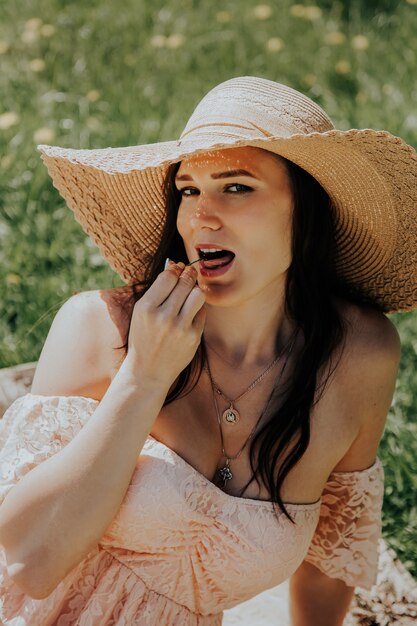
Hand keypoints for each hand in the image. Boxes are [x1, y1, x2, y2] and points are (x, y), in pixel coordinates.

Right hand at [124, 261, 205, 386]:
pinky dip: (197, 309)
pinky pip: (202, 312)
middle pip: (185, 282)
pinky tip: (189, 312)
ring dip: (195, 290)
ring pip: (198, 294)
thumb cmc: (144, 337)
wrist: (148, 371)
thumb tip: (175, 265)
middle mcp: (163, 317)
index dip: (175, 269)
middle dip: (188, 275)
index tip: (177, 269)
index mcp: (146, 308)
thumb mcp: (141, 312)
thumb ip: (157, 290)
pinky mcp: (193, 337)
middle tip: (188, 274)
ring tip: (190, 292)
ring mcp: (180, 328)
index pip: (167, 277)